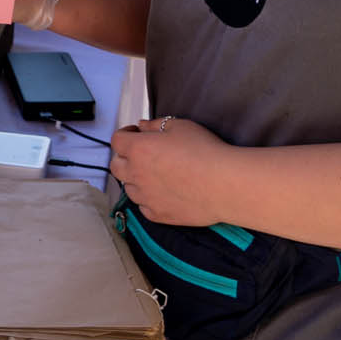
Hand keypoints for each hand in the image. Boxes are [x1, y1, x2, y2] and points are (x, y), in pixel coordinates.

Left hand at [109, 117, 229, 227]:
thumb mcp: (180, 126)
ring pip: (129, 188)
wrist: (224, 184)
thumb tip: (142, 126)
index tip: (135, 133)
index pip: (117, 140)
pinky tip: (163, 192)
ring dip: (136, 179)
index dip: (125, 134)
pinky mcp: (158, 215)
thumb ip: (155, 125)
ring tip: (155, 174)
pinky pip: (144, 207)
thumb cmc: (205, 151)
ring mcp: (146, 197)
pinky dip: (148, 199)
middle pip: (116, 166)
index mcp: (138, 149)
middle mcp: (136, 174)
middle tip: (141, 154)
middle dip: (125, 157)